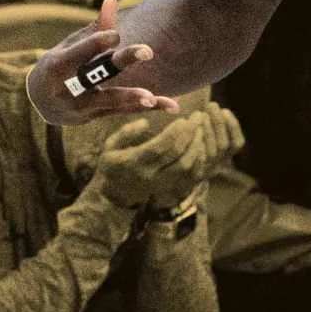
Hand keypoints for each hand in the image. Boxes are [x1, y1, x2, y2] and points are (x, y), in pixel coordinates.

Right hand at [25, 0, 179, 124]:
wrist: (40, 103)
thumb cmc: (60, 64)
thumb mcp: (71, 45)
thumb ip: (96, 27)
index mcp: (59, 65)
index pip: (81, 52)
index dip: (98, 42)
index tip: (117, 35)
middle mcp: (69, 88)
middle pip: (97, 74)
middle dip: (122, 62)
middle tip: (148, 50)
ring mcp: (82, 106)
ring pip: (112, 100)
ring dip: (133, 96)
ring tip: (152, 96)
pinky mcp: (97, 116)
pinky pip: (126, 111)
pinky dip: (150, 108)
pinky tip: (174, 105)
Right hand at [92, 103, 244, 209]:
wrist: (117, 193)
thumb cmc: (114, 163)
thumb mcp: (110, 146)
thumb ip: (126, 132)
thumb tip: (145, 123)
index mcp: (133, 162)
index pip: (158, 147)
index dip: (173, 133)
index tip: (183, 119)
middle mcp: (148, 174)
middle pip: (176, 154)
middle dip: (189, 134)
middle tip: (198, 118)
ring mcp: (160, 183)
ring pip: (185, 165)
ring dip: (196, 145)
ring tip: (200, 129)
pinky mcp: (169, 187)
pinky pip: (189, 174)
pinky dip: (198, 158)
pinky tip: (200, 144)